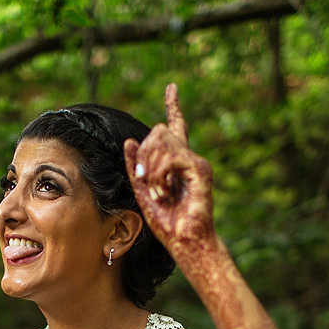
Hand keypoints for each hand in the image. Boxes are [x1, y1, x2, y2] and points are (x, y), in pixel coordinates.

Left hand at [123, 84, 217, 266]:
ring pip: (162, 142)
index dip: (173, 105)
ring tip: (158, 193)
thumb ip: (135, 167)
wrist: (184, 241)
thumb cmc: (166, 223)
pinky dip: (160, 176)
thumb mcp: (142, 191)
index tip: (171, 87)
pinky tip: (165, 193)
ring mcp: (195, 162)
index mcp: (175, 162)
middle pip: (159, 131)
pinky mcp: (200, 169)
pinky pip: (170, 157)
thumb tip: (129, 141)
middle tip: (143, 180)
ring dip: (150, 169)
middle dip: (143, 154)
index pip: (174, 127)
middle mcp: (188, 158)